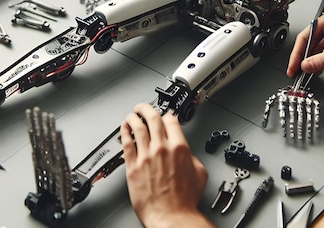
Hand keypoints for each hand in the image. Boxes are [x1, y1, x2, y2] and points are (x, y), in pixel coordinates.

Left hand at [120, 103, 212, 227]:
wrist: (171, 216)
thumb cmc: (184, 200)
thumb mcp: (199, 173)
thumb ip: (192, 158)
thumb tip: (187, 154)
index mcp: (179, 148)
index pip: (171, 121)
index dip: (167, 115)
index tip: (165, 115)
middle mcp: (162, 149)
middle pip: (153, 118)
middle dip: (147, 108)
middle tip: (143, 107)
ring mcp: (146, 156)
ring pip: (138, 127)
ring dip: (134, 117)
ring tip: (132, 114)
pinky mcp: (133, 167)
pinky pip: (127, 143)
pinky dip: (124, 132)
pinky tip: (124, 128)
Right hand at [286, 11, 323, 78]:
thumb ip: (321, 61)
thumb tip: (306, 65)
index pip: (307, 34)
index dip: (298, 52)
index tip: (293, 64)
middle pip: (310, 41)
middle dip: (303, 57)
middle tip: (295, 70)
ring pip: (317, 48)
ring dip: (311, 61)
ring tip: (304, 72)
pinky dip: (320, 62)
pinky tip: (316, 70)